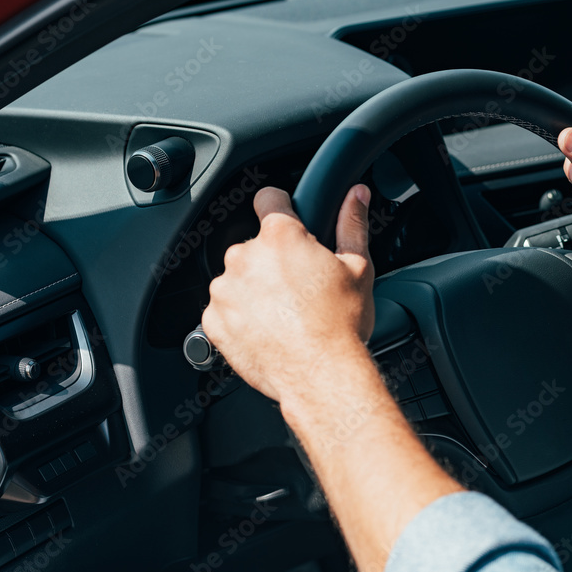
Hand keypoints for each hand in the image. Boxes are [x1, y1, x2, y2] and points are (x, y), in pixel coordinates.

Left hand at [202, 185, 375, 404]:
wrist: (320, 376)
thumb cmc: (340, 325)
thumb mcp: (358, 268)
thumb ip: (352, 224)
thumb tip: (357, 195)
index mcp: (280, 237)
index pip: (269, 198)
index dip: (281, 207)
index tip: (287, 221)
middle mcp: (245, 257)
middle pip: (256, 246)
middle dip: (273, 261)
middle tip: (300, 287)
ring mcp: (225, 289)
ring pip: (238, 278)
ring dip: (255, 289)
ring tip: (285, 315)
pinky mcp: (213, 320)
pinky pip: (224, 309)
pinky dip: (240, 317)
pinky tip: (268, 330)